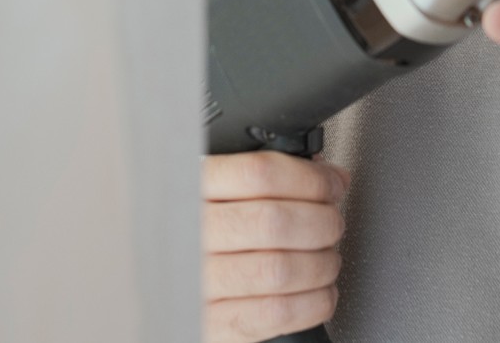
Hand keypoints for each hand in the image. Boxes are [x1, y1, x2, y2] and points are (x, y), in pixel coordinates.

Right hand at [202, 151, 347, 342]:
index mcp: (192, 189)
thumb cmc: (200, 233)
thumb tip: (325, 175)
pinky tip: (319, 292)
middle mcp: (190, 234)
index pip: (258, 173)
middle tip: (332, 224)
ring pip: (280, 270)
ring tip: (327, 259)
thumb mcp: (214, 191)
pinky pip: (277, 313)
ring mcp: (198, 282)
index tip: (332, 184)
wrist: (166, 292)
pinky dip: (314, 302)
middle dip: (323, 222)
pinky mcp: (213, 324)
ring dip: (322, 264)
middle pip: (275, 222)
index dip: (310, 179)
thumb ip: (262, 177)